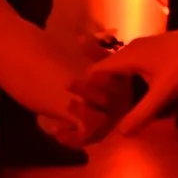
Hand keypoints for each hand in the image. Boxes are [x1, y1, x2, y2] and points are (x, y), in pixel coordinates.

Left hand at [24, 32, 115, 147]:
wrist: (114, 110)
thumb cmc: (111, 83)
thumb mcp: (105, 66)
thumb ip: (95, 53)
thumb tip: (80, 37)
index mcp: (122, 90)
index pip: (113, 85)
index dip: (101, 80)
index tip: (87, 72)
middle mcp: (118, 110)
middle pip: (104, 103)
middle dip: (86, 92)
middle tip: (67, 83)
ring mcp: (108, 126)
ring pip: (97, 124)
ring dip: (81, 114)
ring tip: (67, 104)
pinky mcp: (96, 137)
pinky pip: (83, 140)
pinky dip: (70, 137)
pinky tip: (55, 130)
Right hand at [77, 29, 177, 135]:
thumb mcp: (163, 94)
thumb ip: (142, 113)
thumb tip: (121, 133)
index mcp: (127, 57)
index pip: (96, 70)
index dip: (90, 88)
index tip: (91, 107)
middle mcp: (131, 49)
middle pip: (108, 69)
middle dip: (105, 89)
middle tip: (105, 109)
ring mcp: (144, 47)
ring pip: (123, 66)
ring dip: (120, 84)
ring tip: (121, 103)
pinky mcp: (156, 48)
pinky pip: (135, 63)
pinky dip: (132, 77)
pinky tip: (142, 90)